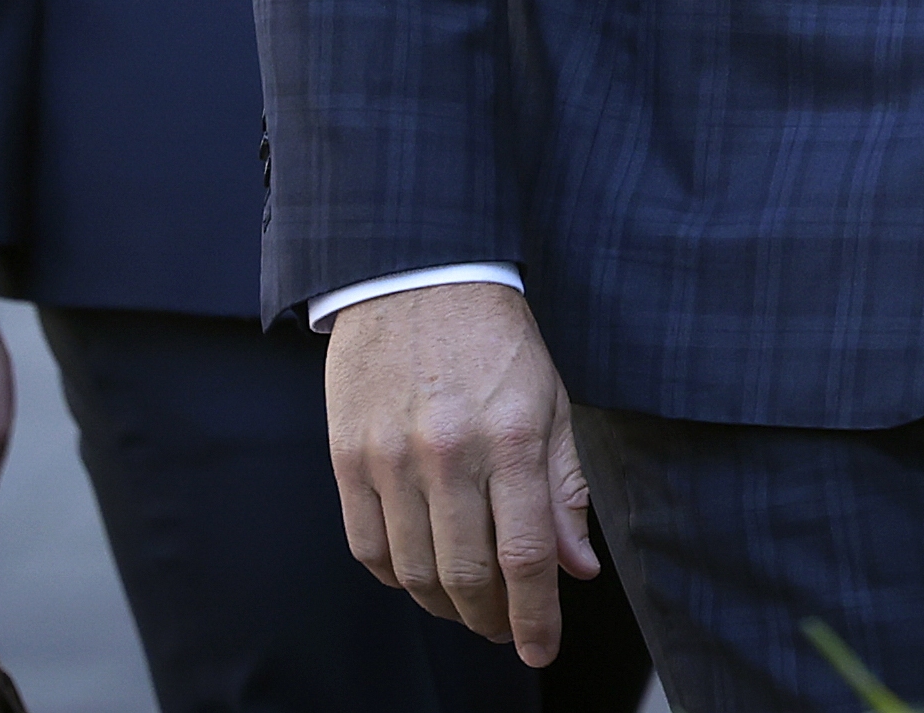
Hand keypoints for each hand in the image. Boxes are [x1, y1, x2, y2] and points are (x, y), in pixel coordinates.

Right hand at [325, 280, 597, 666]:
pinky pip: (367, 548)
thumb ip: (564, 488)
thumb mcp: (551, 401)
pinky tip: (419, 571)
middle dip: (490, 619)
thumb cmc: (494, 339)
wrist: (419, 275)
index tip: (541, 648)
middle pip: (467, 576)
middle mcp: (449, 453)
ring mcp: (391, 457)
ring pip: (414, 573)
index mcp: (512, 437)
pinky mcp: (347, 457)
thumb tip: (576, 568)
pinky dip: (396, 576)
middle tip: (503, 627)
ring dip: (443, 606)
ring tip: (465, 604)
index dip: (534, 618)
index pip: (525, 556)